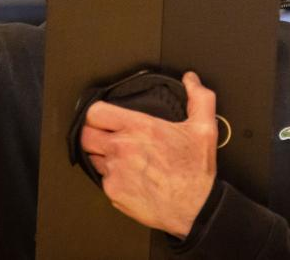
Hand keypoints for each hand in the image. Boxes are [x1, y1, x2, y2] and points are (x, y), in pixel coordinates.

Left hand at [80, 72, 217, 238]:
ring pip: (91, 157)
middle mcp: (122, 148)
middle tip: (104, 135)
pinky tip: (126, 175)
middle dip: (92, 133)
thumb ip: (199, 98)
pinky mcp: (113, 192)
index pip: (95, 113)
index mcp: (139, 128)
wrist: (194, 208)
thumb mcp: (204, 128)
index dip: (96, 113)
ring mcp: (114, 172)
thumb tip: (191, 80)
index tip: (102, 116)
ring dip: (101, 155)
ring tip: (118, 156)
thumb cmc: (195, 171)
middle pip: (85, 135)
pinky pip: (102, 179)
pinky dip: (110, 176)